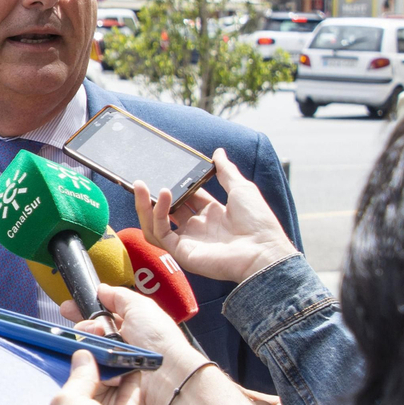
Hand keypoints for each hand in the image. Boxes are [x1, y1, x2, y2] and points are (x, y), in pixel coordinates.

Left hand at [24, 350, 162, 404]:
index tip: (55, 357)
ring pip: (101, 398)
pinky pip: (123, 404)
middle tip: (88, 351)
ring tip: (111, 353)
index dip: (48, 378)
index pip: (41, 402)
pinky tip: (130, 367)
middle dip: (82, 373)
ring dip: (108, 376)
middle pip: (74, 397)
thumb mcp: (65, 403)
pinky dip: (128, 386)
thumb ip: (75, 379)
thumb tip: (83, 358)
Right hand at [69, 283, 211, 404]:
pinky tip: (99, 360)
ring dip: (88, 344)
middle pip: (87, 333)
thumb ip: (119, 296)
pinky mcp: (106, 382)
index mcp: (128, 326)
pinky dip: (90, 363)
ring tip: (100, 344)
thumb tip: (102, 289)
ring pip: (84, 350)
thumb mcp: (141, 307)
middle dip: (84, 327)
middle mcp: (119, 345)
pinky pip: (87, 370)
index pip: (98, 316)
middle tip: (92, 329)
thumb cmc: (160, 342)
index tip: (68, 308)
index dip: (82, 310)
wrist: (166, 376)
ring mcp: (112, 363)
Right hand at [132, 148, 297, 284]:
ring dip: (145, 206)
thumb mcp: (241, 189)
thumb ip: (226, 171)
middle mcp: (197, 228)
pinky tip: (163, 195)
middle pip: (166, 211)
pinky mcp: (182, 252)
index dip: (174, 185)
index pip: (185, 198)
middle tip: (141, 180)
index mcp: (211, 215)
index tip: (164, 172)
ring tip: (140, 186)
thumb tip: (218, 152)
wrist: (264, 251)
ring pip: (155, 224)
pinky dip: (157, 214)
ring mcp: (188, 241)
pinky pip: (160, 233)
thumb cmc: (259, 223)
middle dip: (151, 196)